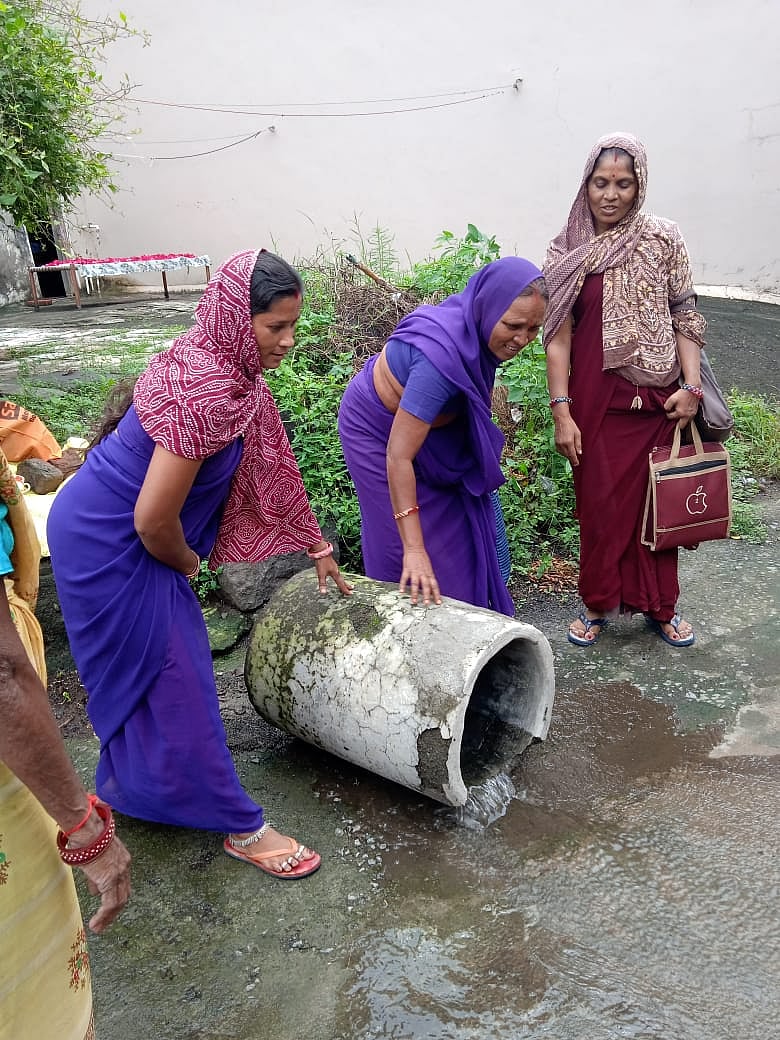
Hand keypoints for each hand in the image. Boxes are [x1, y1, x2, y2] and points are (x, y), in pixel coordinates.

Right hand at [66, 802, 131, 932]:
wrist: (86, 828)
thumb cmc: (86, 838)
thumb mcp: (94, 858)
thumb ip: (97, 875)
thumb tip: (95, 891)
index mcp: (122, 860)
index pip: (123, 884)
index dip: (116, 898)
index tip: (108, 910)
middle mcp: (124, 867)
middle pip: (124, 894)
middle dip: (115, 911)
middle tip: (105, 923)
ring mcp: (119, 873)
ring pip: (119, 902)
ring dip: (109, 917)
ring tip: (99, 928)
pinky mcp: (110, 879)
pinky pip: (110, 903)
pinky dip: (104, 916)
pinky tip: (96, 924)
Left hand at [314, 555, 352, 595]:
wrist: (321, 551)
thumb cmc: (322, 562)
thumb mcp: (321, 574)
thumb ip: (322, 583)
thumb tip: (323, 592)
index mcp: (335, 574)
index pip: (341, 584)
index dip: (345, 589)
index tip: (349, 594)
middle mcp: (337, 571)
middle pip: (343, 580)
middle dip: (347, 585)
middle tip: (352, 588)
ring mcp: (335, 567)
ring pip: (341, 576)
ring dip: (343, 581)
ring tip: (346, 584)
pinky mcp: (333, 565)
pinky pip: (338, 573)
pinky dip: (339, 577)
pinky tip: (337, 575)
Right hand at [399, 547, 440, 605]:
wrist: (415, 548)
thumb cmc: (422, 558)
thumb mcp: (428, 568)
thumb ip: (429, 578)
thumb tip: (431, 588)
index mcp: (429, 574)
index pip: (435, 585)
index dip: (437, 594)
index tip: (438, 602)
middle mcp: (423, 574)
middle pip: (426, 586)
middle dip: (427, 595)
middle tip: (427, 604)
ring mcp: (415, 572)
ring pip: (415, 584)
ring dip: (415, 593)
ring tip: (414, 601)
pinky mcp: (407, 569)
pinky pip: (404, 578)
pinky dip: (402, 585)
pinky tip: (401, 591)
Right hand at [553, 414, 582, 466]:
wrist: (561, 420)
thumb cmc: (571, 425)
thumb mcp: (578, 434)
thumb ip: (578, 444)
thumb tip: (579, 453)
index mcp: (569, 442)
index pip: (572, 455)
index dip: (574, 460)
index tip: (576, 464)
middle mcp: (562, 444)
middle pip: (567, 455)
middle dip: (571, 459)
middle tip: (575, 462)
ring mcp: (558, 444)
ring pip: (563, 454)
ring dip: (567, 455)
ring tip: (572, 455)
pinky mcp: (555, 443)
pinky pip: (559, 451)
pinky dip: (563, 452)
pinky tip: (566, 450)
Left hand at [664, 388, 698, 426]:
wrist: (692, 389)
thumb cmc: (682, 394)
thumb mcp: (672, 398)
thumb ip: (667, 406)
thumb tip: (666, 410)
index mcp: (680, 413)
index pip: (670, 417)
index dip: (667, 414)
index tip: (668, 411)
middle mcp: (687, 416)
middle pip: (681, 426)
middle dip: (677, 423)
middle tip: (675, 417)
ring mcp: (692, 414)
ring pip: (687, 422)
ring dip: (683, 420)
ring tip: (680, 415)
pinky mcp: (695, 412)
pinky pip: (691, 418)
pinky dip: (687, 417)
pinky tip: (685, 412)